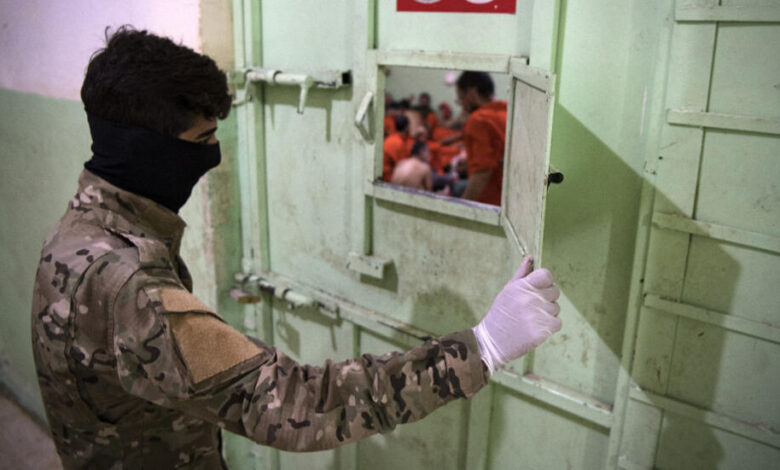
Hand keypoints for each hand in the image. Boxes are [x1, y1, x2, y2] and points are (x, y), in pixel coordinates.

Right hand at [472, 256, 561, 373]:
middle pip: (555, 291)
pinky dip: (549, 326)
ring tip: (530, 319)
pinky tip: (535, 328)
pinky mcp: (542, 331)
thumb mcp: (508, 291)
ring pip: (556, 308)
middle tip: (531, 307)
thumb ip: (521, 274)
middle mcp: (530, 299)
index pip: (547, 275)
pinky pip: (557, 323)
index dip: (546, 281)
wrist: (492, 341)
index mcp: (522, 286)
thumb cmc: (501, 313)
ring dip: (547, 313)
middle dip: (547, 298)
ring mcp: (537, 315)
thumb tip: (531, 257)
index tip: (540, 288)